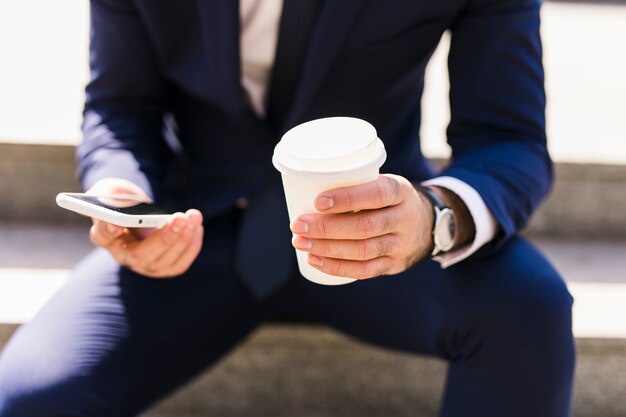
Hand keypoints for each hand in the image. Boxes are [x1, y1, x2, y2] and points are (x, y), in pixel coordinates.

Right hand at [86, 178, 203, 277]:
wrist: (141, 213)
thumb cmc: (123, 201)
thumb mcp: (112, 192)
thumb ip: (109, 195)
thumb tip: (115, 207)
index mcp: (106, 236)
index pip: (102, 236)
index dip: (108, 231)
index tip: (115, 224)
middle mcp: (124, 256)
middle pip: (141, 256)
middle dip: (164, 237)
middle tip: (180, 218)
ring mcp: (145, 265)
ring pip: (165, 262)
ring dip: (183, 239)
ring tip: (193, 216)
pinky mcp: (165, 267)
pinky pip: (180, 264)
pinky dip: (191, 245)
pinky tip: (197, 226)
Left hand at [290, 174, 433, 278]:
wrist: (429, 225)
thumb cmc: (390, 199)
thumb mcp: (384, 183)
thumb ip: (357, 186)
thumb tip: (305, 189)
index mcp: (400, 192)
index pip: (376, 195)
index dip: (347, 199)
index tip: (317, 202)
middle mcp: (404, 219)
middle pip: (364, 227)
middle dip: (326, 228)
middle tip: (297, 224)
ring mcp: (400, 245)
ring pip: (362, 251)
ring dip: (326, 248)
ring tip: (299, 242)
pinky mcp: (393, 265)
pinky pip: (364, 270)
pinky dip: (336, 267)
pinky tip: (314, 260)